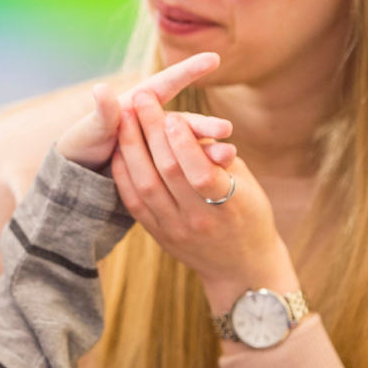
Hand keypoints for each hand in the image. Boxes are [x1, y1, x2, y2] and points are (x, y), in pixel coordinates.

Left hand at [58, 52, 235, 171]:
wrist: (81, 175)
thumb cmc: (83, 145)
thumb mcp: (90, 131)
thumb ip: (102, 114)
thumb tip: (101, 89)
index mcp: (139, 105)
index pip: (166, 84)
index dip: (188, 71)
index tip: (212, 59)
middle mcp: (156, 124)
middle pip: (184, 121)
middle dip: (205, 125)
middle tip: (225, 129)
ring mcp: (163, 146)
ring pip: (190, 146)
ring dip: (208, 150)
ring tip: (228, 156)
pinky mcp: (166, 167)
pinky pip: (185, 168)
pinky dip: (202, 169)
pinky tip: (221, 173)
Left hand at [111, 89, 299, 314]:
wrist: (242, 269)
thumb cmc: (249, 215)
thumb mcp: (247, 184)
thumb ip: (220, 157)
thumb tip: (197, 127)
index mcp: (229, 205)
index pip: (199, 171)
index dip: (183, 143)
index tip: (172, 114)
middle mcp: (199, 219)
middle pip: (167, 171)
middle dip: (151, 131)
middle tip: (140, 98)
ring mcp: (175, 230)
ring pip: (146, 185)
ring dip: (131, 148)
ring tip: (123, 116)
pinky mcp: (158, 235)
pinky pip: (134, 203)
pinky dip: (124, 175)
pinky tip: (118, 150)